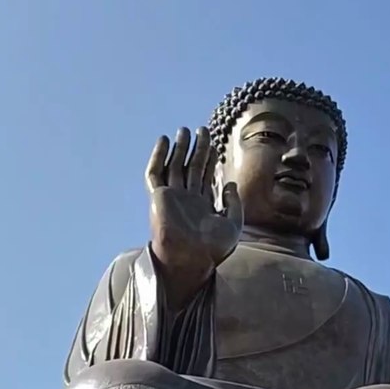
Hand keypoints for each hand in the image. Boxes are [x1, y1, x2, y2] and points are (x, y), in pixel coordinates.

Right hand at [145, 127, 243, 297]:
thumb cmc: (212, 248)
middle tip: (202, 129)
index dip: (209, 159)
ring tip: (184, 130)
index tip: (214, 144)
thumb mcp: (233, 223)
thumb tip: (230, 183)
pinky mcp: (158, 197)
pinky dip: (158, 156)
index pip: (204, 176)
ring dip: (179, 148)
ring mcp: (171, 197)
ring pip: (174, 166)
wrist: (190, 259)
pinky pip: (155, 173)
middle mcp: (186, 199)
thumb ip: (234, 203)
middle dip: (196, 148)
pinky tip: (164, 140)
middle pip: (191, 167)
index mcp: (202, 206)